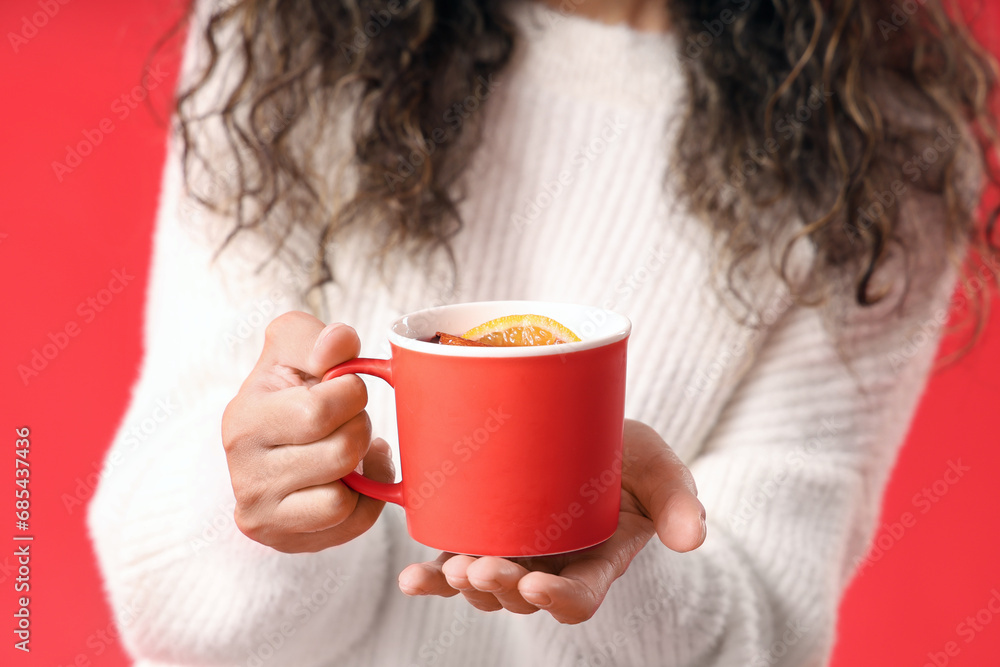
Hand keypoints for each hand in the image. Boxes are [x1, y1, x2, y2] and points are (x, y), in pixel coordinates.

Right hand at [221, 311, 393, 552]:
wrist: (270, 438)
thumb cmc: (288, 387)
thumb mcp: (293, 346)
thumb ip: (317, 337)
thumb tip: (337, 347)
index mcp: (243, 420)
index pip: (319, 412)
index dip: (350, 394)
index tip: (342, 389)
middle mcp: (243, 473)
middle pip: (340, 454)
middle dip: (358, 429)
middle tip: (346, 421)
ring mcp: (261, 513)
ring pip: (341, 500)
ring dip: (359, 468)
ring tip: (346, 449)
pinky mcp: (284, 540)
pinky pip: (351, 525)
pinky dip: (365, 499)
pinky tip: (352, 478)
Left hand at [397, 419, 705, 623]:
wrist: (586, 434)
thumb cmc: (626, 455)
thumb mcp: (659, 468)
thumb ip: (678, 500)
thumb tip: (693, 537)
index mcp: (596, 559)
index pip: (579, 596)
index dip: (559, 600)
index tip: (539, 586)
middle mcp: (551, 565)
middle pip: (522, 595)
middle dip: (501, 589)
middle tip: (483, 569)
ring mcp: (514, 553)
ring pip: (486, 586)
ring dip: (463, 585)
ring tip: (447, 570)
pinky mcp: (481, 534)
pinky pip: (453, 564)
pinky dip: (431, 577)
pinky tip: (412, 579)